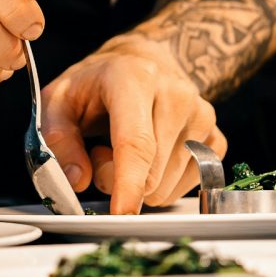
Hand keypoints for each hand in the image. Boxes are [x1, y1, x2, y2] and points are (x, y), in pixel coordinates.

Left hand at [40, 36, 226, 213]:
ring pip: (167, 187)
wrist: (141, 62)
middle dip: (116, 179)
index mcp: (134, 78)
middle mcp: (176, 94)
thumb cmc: (96, 84)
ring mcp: (202, 116)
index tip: (121, 213)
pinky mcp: (217, 138)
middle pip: (150, 173)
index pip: (137, 142)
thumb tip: (77, 180)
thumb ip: (59, 139)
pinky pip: (186, 187)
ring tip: (125, 147)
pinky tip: (151, 155)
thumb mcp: (59, 100)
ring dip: (139, 182)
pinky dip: (162, 184)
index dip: (127, 183)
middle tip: (100, 151)